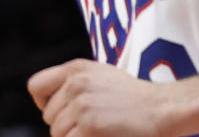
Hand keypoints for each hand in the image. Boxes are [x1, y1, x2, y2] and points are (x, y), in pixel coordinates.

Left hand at [28, 59, 178, 136]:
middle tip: (95, 121)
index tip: (64, 109)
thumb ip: (73, 84)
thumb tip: (45, 106)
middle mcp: (76, 83)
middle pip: (48, 118)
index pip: (36, 86)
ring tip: (100, 128)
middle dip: (66, 125)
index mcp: (77, 68)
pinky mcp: (89, 127)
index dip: (46, 102)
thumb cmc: (132, 98)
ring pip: (57, 135)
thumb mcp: (100, 77)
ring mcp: (82, 106)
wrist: (162, 109)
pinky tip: (103, 135)